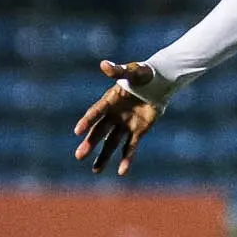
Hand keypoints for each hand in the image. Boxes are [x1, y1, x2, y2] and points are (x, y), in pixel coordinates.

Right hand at [74, 60, 162, 175]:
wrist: (159, 83)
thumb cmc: (143, 74)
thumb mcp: (132, 71)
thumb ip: (118, 71)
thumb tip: (104, 64)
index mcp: (109, 100)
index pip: (96, 112)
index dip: (87, 121)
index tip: (77, 131)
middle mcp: (114, 115)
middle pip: (99, 132)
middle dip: (90, 143)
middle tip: (79, 155)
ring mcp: (125, 125)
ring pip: (111, 144)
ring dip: (104, 157)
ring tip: (95, 171)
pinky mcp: (137, 131)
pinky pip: (130, 147)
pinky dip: (127, 159)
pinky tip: (121, 171)